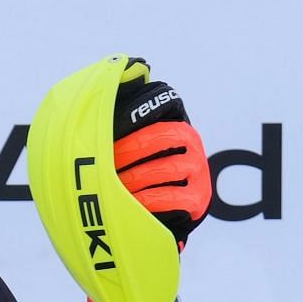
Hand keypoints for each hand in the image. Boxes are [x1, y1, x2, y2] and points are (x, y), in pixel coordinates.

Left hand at [112, 78, 210, 249]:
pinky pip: (170, 195)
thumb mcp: (130, 145)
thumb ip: (119, 121)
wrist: (157, 216)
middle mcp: (191, 141)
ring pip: (162, 168)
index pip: (162, 103)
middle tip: (103, 162)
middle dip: (126, 149)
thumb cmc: (136, 174)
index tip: (108, 122)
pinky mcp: (199, 198)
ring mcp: (198, 169)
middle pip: (159, 136)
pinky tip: (130, 203)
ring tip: (112, 186)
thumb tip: (106, 85)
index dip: (135, 111)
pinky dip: (146, 200)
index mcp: (173, 122)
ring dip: (132, 178)